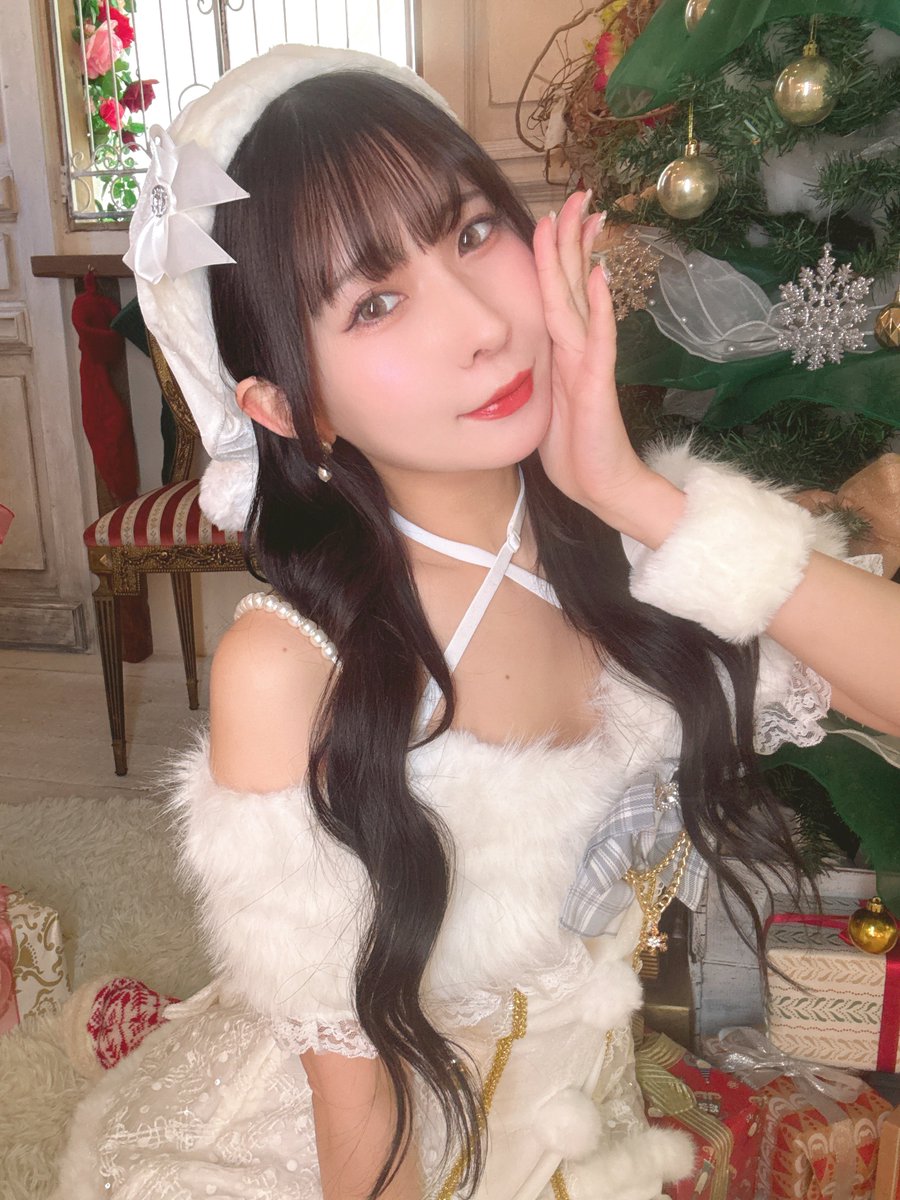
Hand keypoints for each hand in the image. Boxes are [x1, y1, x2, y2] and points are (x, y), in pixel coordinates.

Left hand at [532, 189, 655, 526]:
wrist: (600, 485)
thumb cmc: (573, 448)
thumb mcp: (543, 401)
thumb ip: (538, 368)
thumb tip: (522, 347)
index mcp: (561, 350)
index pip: (556, 290)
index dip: (555, 252)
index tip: (554, 214)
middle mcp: (578, 348)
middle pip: (573, 282)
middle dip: (572, 237)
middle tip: (580, 193)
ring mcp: (589, 362)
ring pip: (581, 300)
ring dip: (580, 258)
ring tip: (586, 218)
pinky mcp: (596, 384)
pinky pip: (597, 340)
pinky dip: (598, 308)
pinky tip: (599, 278)